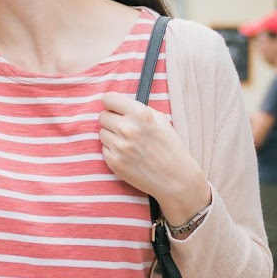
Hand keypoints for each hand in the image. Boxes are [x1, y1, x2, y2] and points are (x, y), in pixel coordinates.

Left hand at [98, 93, 209, 224]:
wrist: (175, 178)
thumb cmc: (170, 147)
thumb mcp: (160, 120)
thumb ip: (138, 110)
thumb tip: (118, 104)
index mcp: (140, 114)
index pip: (108, 99)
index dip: (110, 103)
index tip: (113, 108)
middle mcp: (127, 128)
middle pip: (102, 116)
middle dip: (111, 120)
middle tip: (124, 128)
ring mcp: (119, 146)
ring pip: (101, 133)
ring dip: (111, 136)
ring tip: (129, 143)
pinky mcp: (114, 162)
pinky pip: (104, 149)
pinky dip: (112, 151)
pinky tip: (128, 155)